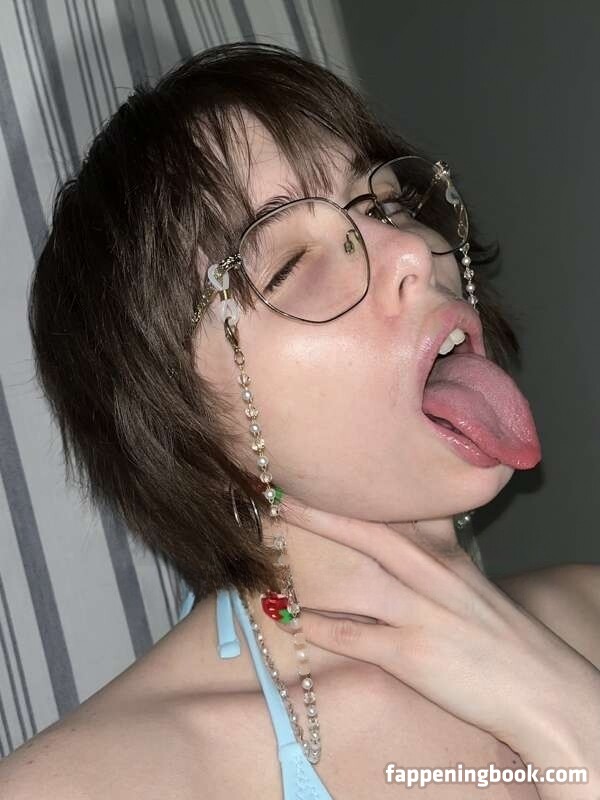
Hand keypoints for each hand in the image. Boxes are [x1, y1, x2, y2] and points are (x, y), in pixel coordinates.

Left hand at [279, 498, 599, 759]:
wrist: (541, 688)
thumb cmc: (501, 635)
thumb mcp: (470, 579)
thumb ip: (437, 546)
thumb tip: (402, 525)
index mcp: (446, 554)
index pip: (398, 508)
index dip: (357, 487)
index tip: (320, 467)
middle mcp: (431, 575)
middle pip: (369, 531)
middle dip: (320, 510)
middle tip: (276, 490)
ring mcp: (420, 613)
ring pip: (358, 577)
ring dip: (309, 562)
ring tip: (266, 547)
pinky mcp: (410, 654)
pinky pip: (353, 636)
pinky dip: (317, 627)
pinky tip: (287, 617)